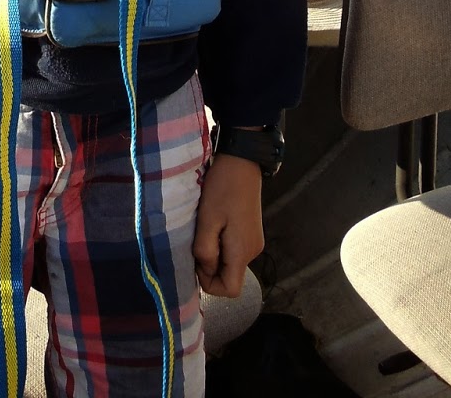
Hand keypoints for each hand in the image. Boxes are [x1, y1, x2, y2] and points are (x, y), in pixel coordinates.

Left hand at [192, 152, 263, 296]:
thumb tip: (205, 269)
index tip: (198, 259)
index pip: (231, 290)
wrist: (242, 161)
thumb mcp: (207, 219)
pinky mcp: (250, 231)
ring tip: (205, 227)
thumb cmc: (223, 188)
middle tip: (197, 239)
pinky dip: (221, 243)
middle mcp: (252, 252)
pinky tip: (213, 222)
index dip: (210, 283)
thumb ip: (205, 249)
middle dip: (210, 265)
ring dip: (214, 252)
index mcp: (243, 252)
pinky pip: (233, 249)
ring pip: (230, 262)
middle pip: (230, 276)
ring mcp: (253, 241)